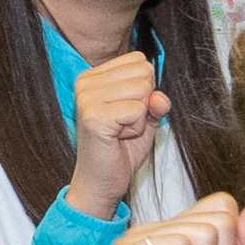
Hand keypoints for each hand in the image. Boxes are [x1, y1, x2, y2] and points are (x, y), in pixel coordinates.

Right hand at [61, 50, 162, 216]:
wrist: (101, 182)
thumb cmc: (120, 148)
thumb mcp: (145, 117)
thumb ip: (155, 99)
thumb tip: (159, 98)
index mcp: (92, 76)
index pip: (139, 61)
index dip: (144, 90)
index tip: (126, 112)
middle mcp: (85, 83)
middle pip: (144, 73)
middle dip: (144, 103)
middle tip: (124, 124)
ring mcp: (87, 98)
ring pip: (142, 91)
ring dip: (140, 117)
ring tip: (121, 131)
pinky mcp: (93, 117)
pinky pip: (137, 110)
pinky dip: (136, 128)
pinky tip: (118, 138)